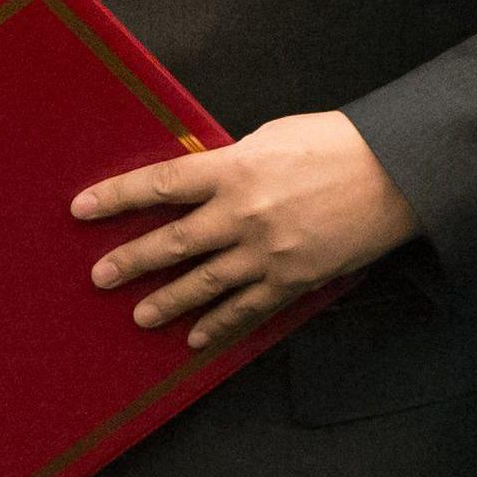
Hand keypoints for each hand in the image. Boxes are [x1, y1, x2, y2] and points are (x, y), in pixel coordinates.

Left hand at [72, 110, 418, 351]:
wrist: (396, 175)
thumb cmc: (334, 144)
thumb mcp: (270, 138)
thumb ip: (230, 164)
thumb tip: (199, 183)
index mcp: (233, 169)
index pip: (160, 184)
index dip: (116, 197)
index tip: (81, 209)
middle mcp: (242, 214)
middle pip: (172, 242)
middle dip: (130, 261)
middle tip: (98, 276)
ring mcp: (267, 253)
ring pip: (204, 283)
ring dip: (166, 301)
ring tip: (138, 315)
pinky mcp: (293, 280)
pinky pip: (248, 310)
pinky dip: (219, 326)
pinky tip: (195, 338)